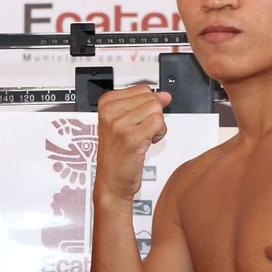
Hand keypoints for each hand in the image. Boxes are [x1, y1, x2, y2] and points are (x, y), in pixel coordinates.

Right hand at [95, 85, 172, 201]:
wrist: (111, 182)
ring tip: (142, 138)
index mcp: (106, 102)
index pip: (143, 89)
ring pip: (157, 110)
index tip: (136, 121)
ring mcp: (119, 124)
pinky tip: (146, 143)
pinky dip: (159, 134)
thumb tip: (164, 95)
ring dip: (156, 126)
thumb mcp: (126, 123)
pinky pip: (159, 123)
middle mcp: (110, 111)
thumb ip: (144, 105)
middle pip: (151, 99)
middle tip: (139, 131)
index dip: (146, 107)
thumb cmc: (117, 155)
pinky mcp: (131, 137)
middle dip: (152, 116)